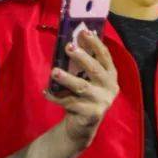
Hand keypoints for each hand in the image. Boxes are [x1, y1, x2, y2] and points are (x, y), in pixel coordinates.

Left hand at [48, 26, 118, 147]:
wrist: (82, 127)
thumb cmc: (83, 97)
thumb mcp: (88, 80)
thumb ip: (83, 65)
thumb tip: (70, 41)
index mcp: (110, 75)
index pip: (105, 55)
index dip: (95, 43)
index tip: (84, 31)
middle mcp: (110, 87)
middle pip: (95, 69)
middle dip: (81, 57)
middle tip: (68, 47)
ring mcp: (102, 101)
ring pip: (82, 86)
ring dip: (67, 78)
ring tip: (54, 71)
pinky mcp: (91, 114)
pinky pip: (69, 102)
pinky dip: (55, 97)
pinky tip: (46, 91)